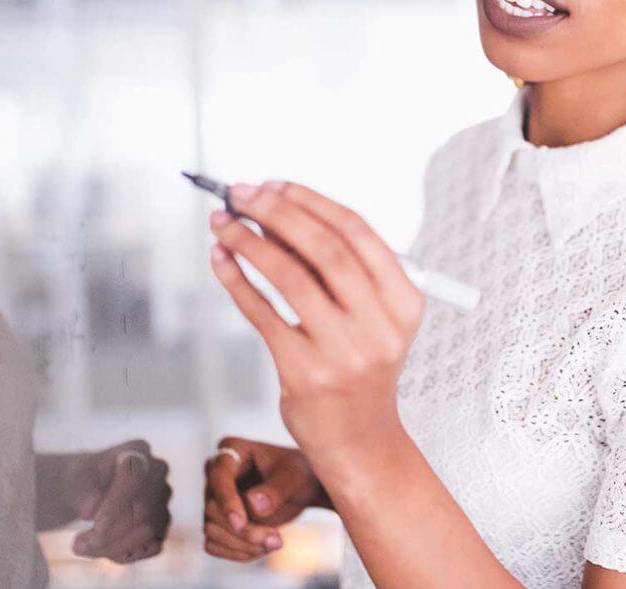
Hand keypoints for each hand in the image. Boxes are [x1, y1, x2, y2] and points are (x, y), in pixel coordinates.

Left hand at [64, 440, 172, 563]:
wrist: (89, 491)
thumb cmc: (83, 480)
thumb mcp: (74, 479)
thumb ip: (80, 491)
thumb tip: (91, 509)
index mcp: (138, 450)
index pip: (135, 476)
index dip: (116, 502)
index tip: (92, 522)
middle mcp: (158, 472)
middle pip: (142, 510)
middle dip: (108, 533)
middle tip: (77, 544)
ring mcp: (164, 500)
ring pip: (147, 531)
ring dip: (112, 546)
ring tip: (82, 547)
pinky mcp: (163, 525)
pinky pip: (152, 547)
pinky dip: (125, 554)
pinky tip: (104, 550)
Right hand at [202, 437, 329, 561]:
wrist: (301, 488)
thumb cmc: (298, 473)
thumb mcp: (295, 477)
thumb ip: (276, 489)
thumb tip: (252, 505)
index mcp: (232, 450)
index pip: (219, 476)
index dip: (227, 501)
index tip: (241, 524)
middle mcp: (215, 474)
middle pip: (213, 509)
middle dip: (243, 531)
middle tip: (277, 540)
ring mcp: (213, 499)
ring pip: (211, 530)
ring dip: (243, 545)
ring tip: (275, 543)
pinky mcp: (215, 522)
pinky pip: (214, 545)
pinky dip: (238, 552)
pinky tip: (262, 548)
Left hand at [206, 180, 423, 477]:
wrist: (360, 440)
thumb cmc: (359, 367)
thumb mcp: (371, 317)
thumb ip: (336, 270)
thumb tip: (276, 213)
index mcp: (404, 302)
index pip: (357, 232)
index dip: (311, 201)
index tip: (274, 184)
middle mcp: (379, 325)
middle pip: (324, 249)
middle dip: (276, 213)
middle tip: (241, 194)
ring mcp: (343, 351)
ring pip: (290, 277)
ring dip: (249, 242)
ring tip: (223, 224)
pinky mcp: (305, 373)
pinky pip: (263, 314)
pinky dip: (237, 281)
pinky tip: (221, 260)